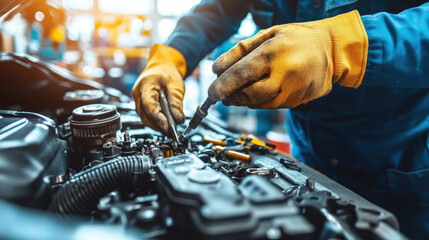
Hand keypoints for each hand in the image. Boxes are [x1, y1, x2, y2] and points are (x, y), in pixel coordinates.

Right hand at [132, 44, 186, 134]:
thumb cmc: (167, 73)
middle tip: (173, 133)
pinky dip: (157, 122)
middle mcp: (138, 94)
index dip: (159, 119)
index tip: (169, 128)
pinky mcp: (142, 105)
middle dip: (159, 126)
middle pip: (146, 116)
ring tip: (171, 131)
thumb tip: (179, 119)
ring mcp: (138, 101)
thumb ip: (177, 102)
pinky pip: (148, 117)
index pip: (149, 106)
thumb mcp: (176, 85)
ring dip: (158, 125)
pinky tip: (167, 125)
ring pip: (146, 119)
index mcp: (145, 86)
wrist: (162, 66)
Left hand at [208, 11, 367, 108]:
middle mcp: (284, 73)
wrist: (332, 49)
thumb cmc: (296, 38)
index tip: (211, 92)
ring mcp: (293, 89)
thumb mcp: (268, 34)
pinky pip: (272, 106)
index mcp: (274, 52)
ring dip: (242, 102)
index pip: (241, 73)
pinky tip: (255, 94)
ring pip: (260, 104)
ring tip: (233, 96)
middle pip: (249, 94)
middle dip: (230, 97)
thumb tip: (217, 68)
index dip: (223, 85)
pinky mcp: (299, 100)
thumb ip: (241, 50)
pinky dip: (259, 102)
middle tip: (219, 95)